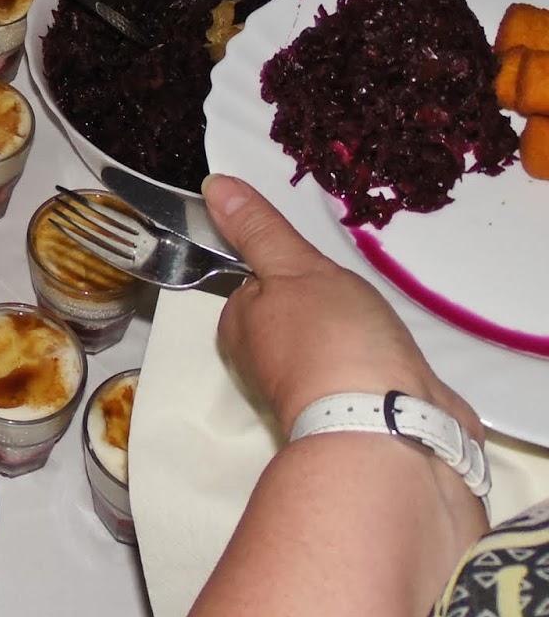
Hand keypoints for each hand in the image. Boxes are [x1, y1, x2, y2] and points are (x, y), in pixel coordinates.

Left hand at [203, 175, 481, 442]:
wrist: (387, 430)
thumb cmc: (330, 338)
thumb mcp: (292, 267)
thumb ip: (259, 229)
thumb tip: (212, 186)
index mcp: (241, 328)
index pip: (255, 286)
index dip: (287, 272)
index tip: (316, 269)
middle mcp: (268, 364)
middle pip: (299, 317)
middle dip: (332, 307)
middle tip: (358, 300)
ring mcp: (317, 395)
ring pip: (337, 349)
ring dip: (365, 340)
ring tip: (386, 331)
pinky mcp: (362, 416)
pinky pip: (371, 380)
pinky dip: (387, 370)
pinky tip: (405, 364)